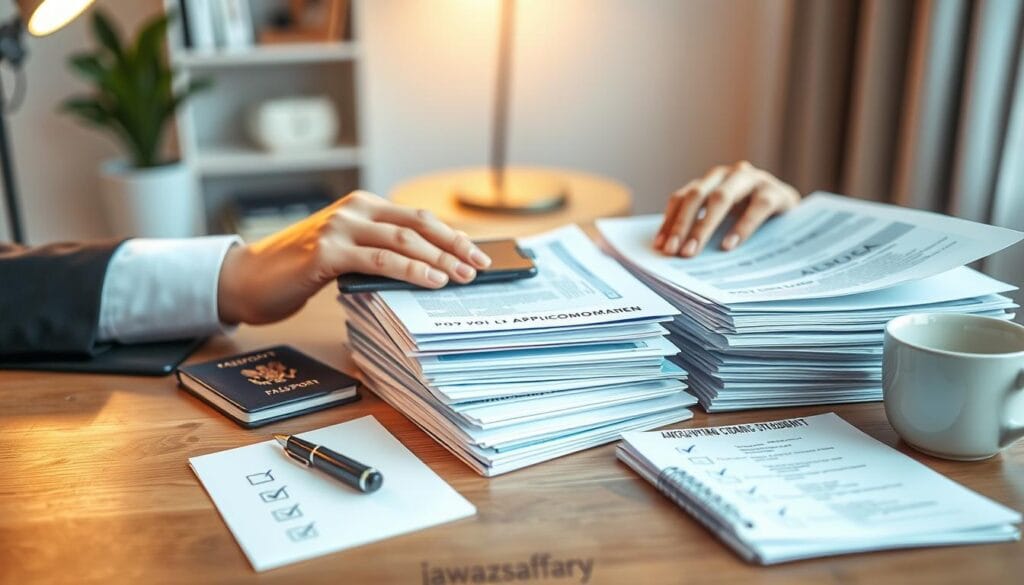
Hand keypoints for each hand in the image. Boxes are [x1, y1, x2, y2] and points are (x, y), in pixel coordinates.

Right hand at [216, 191, 491, 324]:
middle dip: (455, 246)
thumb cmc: (299, 270)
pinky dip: (411, 269)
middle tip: (481, 266)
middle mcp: (354, 210)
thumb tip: (430, 269)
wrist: (248, 279)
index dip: (452, 236)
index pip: (418, 218)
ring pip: (404, 240)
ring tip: (463, 276)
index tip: (478, 253)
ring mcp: (340, 228)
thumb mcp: (346, 254)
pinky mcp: (327, 253)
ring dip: (440, 260)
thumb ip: (379, 252)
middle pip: (419, 225)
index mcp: (362, 206)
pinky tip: (432, 281)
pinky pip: (379, 260)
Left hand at [653, 161, 799, 256]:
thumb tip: (671, 250)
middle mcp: (728, 174)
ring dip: (703, 226)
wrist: (795, 212)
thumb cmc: (752, 216)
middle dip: (682, 225)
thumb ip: (701, 225)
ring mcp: (752, 180)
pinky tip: (729, 246)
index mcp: (710, 180)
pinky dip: (740, 227)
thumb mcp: (725, 218)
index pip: (682, 198)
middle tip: (674, 252)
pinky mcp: (775, 192)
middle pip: (696, 196)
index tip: (660, 247)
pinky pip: (755, 208)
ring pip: (721, 198)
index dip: (669, 221)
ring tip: (693, 251)